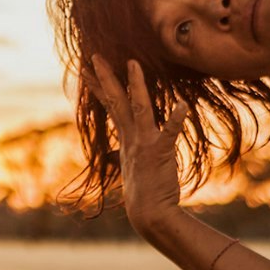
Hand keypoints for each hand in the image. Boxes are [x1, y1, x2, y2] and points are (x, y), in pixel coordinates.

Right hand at [85, 55, 187, 229]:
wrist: (149, 213)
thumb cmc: (143, 192)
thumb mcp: (131, 167)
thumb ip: (125, 154)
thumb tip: (117, 153)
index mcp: (125, 138)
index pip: (109, 106)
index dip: (98, 86)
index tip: (87, 70)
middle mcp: (131, 137)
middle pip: (116, 101)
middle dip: (106, 77)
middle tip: (96, 55)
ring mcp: (144, 143)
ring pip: (139, 108)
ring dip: (137, 85)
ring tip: (134, 63)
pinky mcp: (161, 152)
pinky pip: (169, 132)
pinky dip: (175, 118)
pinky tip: (182, 104)